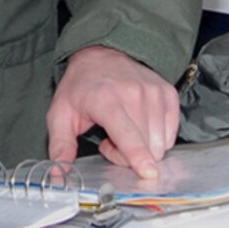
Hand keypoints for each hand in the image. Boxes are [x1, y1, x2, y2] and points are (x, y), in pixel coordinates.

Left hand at [47, 45, 179, 179]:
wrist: (102, 53)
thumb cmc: (81, 86)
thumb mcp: (60, 114)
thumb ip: (60, 146)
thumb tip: (58, 175)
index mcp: (106, 99)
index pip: (126, 133)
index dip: (137, 155)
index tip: (148, 173)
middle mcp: (135, 94)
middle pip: (145, 146)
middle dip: (127, 155)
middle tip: (110, 138)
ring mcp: (155, 92)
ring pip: (160, 144)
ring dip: (142, 146)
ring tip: (124, 129)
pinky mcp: (168, 94)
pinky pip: (170, 134)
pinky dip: (155, 137)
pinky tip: (138, 124)